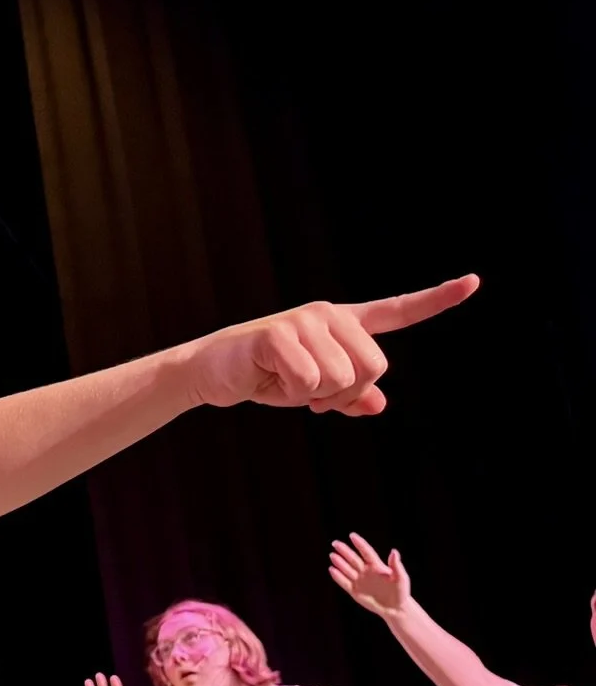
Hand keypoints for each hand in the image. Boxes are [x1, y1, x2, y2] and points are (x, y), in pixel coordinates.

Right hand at [180, 277, 478, 415]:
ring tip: (286, 382)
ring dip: (315, 395)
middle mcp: (329, 315)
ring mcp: (304, 321)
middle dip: (346, 392)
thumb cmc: (266, 377)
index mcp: (344, 325)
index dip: (436, 299)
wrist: (211, 372)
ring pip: (342, 378)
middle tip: (312, 393)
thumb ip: (351, 397)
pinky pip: (308, 380)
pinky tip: (268, 377)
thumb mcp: (315, 392)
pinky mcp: (277, 334)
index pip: (397, 311)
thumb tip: (378, 403)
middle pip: (374, 366)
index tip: (473, 282)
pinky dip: (290, 392)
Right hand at [328, 534, 410, 620]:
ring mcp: (359, 581)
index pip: (366, 552)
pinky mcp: (354, 591)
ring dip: (340, 562)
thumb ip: (396, 565)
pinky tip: (332, 569)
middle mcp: (366, 571)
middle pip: (353, 559)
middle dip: (344, 551)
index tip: (352, 535)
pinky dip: (338, 576)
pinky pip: (344, 582)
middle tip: (335, 543)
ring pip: (347, 569)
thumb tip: (394, 551)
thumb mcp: (401, 578)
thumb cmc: (401, 592)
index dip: (360, 544)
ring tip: (332, 555)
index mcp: (377, 566)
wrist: (395, 608)